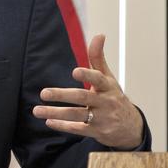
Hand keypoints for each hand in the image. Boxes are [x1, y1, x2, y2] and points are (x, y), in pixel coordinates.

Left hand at [32, 33, 143, 149]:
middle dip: (62, 95)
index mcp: (108, 86)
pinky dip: (63, 126)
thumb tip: (99, 35)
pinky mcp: (96, 132)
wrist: (130, 127)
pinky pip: (78, 129)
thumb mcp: (109, 78)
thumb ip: (98, 58)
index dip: (87, 75)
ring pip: (77, 115)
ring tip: (37, 110)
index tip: (75, 72)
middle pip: (83, 97)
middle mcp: (105, 102)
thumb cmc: (114, 98)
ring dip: (56, 113)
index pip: (98, 79)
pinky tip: (49, 122)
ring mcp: (102, 118)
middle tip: (43, 93)